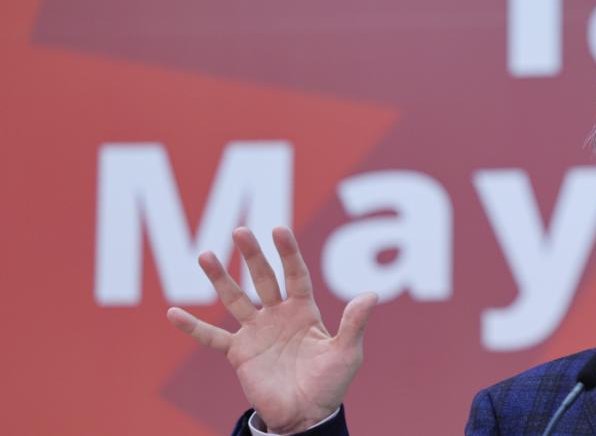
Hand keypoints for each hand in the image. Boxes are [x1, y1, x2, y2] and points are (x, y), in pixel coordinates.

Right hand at [167, 227, 377, 433]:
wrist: (306, 415)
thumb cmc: (330, 384)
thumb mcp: (346, 353)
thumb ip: (354, 324)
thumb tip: (371, 295)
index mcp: (305, 311)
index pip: (296, 274)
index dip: (288, 252)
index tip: (278, 229)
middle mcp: (278, 315)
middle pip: (263, 278)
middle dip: (252, 255)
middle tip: (240, 231)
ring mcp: (256, 332)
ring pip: (235, 299)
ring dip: (220, 278)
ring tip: (205, 255)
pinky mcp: (239, 353)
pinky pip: (212, 337)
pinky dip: (193, 327)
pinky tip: (172, 313)